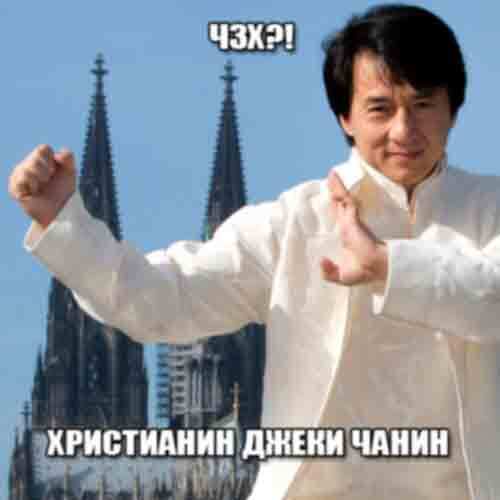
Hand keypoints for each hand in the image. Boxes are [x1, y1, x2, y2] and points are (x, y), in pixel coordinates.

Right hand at [8, 144, 76, 228]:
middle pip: (35, 157)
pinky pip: (20, 180)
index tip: (55, 171)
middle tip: (47, 180)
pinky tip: (33, 193)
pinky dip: (31, 187)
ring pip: (26, 169)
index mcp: (42, 159)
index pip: (44, 149)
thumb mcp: (70, 173)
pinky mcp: (14, 187)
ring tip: (40, 188)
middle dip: (46, 171)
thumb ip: (68, 158)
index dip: (52, 160)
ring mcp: (20, 175)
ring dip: (38, 180)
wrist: (57, 210)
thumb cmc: (63, 191)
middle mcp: (29, 164)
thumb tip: (59, 154)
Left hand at [321, 171, 387, 285]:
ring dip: (336, 187)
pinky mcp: (351, 219)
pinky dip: (339, 189)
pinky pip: (344, 199)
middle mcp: (348, 226)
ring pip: (341, 199)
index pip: (341, 217)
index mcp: (347, 236)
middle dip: (336, 192)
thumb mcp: (341, 276)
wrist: (376, 268)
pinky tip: (334, 178)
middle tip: (332, 179)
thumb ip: (328, 271)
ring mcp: (350, 221)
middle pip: (340, 204)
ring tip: (332, 174)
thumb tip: (320, 261)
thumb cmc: (363, 272)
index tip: (333, 197)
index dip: (336, 207)